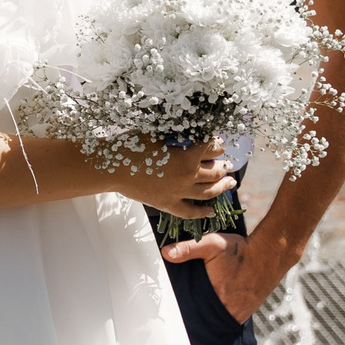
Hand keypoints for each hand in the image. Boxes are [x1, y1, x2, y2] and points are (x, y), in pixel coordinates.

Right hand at [117, 141, 235, 217]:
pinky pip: (189, 212)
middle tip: (228, 163)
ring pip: (208, 192)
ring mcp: (179, 193)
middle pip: (214, 172)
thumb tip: (190, 131)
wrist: (113, 167)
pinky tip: (210, 211)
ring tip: (230, 183)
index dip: (217, 144)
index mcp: (188, 156)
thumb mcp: (158, 133)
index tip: (219, 143)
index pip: (211, 149)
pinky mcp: (167, 204)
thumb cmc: (133, 145)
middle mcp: (188, 176)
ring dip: (222, 187)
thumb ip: (178, 135)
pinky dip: (201, 212)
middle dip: (223, 165)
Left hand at [163, 230, 292, 323]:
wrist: (270, 253)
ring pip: (217, 321)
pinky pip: (229, 319)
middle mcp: (227, 311)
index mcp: (214, 299)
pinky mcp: (247, 312)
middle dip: (194, 318)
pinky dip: (221, 315)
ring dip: (208, 317)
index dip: (183, 315)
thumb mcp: (211, 244)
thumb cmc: (240, 250)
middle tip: (185, 311)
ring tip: (198, 310)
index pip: (193, 316)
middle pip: (204, 321)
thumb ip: (187, 249)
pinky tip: (216, 307)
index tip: (174, 312)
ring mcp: (239, 314)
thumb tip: (165, 253)